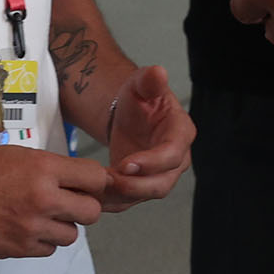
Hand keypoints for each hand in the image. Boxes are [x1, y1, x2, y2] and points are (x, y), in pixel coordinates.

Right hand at [0, 145, 109, 256]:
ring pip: (71, 235)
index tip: (87, 184)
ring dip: (61, 227)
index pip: (96, 178)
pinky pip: (48, 250)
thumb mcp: (15, 155)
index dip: (95, 183)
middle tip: (67, 203)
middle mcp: (43, 199)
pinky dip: (41, 242)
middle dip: (82, 207)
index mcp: (43, 169)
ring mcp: (32, 228)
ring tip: (39, 216)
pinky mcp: (20, 249)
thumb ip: (49, 168)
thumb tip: (75, 180)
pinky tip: (25, 229)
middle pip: (92, 213)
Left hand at [100, 62, 192, 208]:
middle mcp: (176, 160)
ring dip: (120, 196)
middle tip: (109, 181)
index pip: (172, 154)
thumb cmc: (141, 99)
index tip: (127, 163)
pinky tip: (93, 196)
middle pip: (161, 183)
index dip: (152, 162)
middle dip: (135, 186)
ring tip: (97, 189)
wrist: (129, 114)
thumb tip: (159, 72)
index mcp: (180, 133)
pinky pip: (129, 200)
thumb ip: (150, 80)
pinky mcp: (142, 186)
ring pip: (144, 196)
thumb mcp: (142, 84)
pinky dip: (111, 202)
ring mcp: (160, 176)